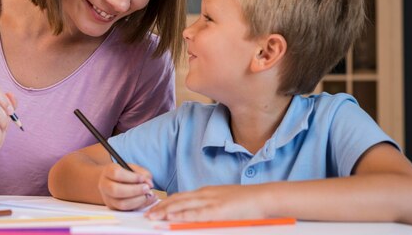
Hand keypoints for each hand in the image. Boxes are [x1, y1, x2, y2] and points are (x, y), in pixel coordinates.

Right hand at [99, 163, 157, 210]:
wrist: (113, 182)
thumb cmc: (125, 173)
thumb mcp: (133, 168)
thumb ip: (142, 173)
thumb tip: (149, 183)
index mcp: (108, 171)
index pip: (116, 174)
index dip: (131, 177)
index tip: (142, 178)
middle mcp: (105, 185)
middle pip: (116, 190)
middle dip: (134, 190)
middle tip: (147, 188)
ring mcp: (108, 199)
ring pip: (121, 204)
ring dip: (138, 200)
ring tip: (148, 194)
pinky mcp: (115, 208)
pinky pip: (127, 210)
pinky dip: (140, 205)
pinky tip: (148, 200)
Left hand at [145, 185, 266, 220]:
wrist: (264, 198)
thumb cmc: (247, 203)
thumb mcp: (224, 203)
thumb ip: (210, 208)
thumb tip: (198, 216)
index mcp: (207, 192)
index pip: (181, 196)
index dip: (166, 202)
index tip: (155, 208)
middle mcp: (205, 194)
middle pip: (178, 199)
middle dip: (161, 206)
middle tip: (147, 214)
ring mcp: (211, 201)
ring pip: (183, 205)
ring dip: (166, 211)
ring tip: (153, 216)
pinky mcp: (217, 211)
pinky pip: (196, 214)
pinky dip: (182, 215)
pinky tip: (172, 218)